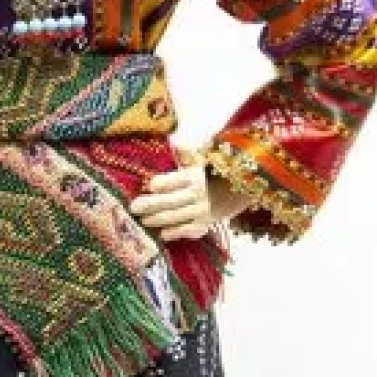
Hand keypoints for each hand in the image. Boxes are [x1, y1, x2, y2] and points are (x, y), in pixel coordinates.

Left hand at [127, 151, 241, 241]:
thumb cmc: (214, 173)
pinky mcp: (205, 224)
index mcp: (195, 176)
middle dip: (151, 204)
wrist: (241, 190)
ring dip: (158, 219)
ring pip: (176, 216)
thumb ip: (186, 152)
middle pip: (171, 200)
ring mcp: (202, 211)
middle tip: (134, 207)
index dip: (162, 183)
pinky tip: (163, 234)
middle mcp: (198, 194)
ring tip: (143, 220)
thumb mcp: (202, 158)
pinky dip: (176, 233)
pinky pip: (188, 230)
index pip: (176, 180)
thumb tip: (174, 141)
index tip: (149, 185)